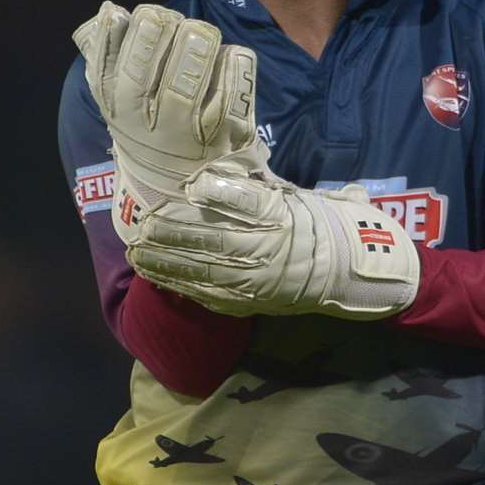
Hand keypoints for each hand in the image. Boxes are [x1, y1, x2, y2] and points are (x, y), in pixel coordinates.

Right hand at [74, 3, 274, 243]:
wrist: (182, 194)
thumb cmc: (149, 131)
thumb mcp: (120, 102)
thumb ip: (109, 56)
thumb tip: (109, 10)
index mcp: (117, 110)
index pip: (107, 68)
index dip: (120, 34)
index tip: (132, 12)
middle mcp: (147, 125)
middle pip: (143, 76)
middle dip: (156, 36)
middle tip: (170, 17)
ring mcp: (187, 134)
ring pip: (186, 86)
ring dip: (194, 48)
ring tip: (200, 32)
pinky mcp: (226, 137)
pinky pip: (230, 97)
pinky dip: (233, 68)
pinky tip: (233, 53)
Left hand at [124, 163, 419, 320]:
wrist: (346, 272)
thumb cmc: (316, 225)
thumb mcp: (290, 196)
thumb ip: (246, 190)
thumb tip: (201, 183)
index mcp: (281, 217)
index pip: (244, 203)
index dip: (213, 195)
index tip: (185, 188)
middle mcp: (269, 249)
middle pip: (213, 241)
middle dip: (172, 235)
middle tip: (141, 228)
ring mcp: (259, 280)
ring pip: (206, 272)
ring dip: (167, 265)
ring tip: (138, 256)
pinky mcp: (253, 301)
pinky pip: (213, 295)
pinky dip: (184, 287)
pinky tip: (161, 280)